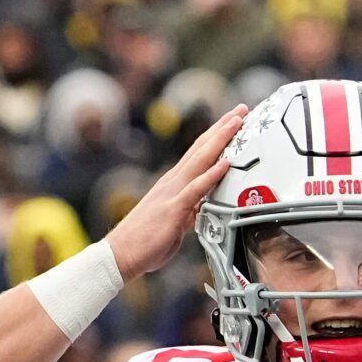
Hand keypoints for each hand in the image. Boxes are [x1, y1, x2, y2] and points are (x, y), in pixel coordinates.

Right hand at [104, 105, 244, 277]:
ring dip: (220, 139)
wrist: (120, 253)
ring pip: (200, 159)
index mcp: (173, 183)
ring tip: (236, 122)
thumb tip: (200, 208)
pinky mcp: (173, 209)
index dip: (216, 135)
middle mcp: (173, 182)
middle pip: (201, 148)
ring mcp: (172, 193)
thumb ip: (188, 211)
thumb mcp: (175, 222)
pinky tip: (224, 163)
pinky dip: (211, 175)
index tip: (231, 121)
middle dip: (222, 127)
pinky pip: (195, 189)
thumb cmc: (145, 240)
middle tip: (241, 109)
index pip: (198, 153)